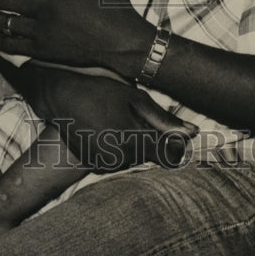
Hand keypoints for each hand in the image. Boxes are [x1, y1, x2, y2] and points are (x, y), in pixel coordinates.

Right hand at [16, 64, 197, 171]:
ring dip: (135, 144)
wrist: (61, 95)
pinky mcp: (93, 164)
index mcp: (135, 142)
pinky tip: (110, 127)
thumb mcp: (135, 99)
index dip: (176, 145)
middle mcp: (120, 159)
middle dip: (153, 140)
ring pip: (134, 159)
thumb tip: (193, 133)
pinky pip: (116, 159)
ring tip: (122, 119)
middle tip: (140, 117)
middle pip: (151, 157)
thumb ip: (165, 120)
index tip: (177, 134)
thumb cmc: (101, 91)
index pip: (170, 157)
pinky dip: (118, 147)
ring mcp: (104, 164)